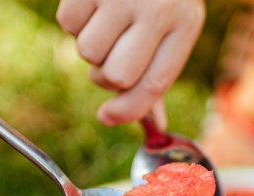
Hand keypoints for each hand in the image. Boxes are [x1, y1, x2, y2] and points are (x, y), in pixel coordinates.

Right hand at [56, 0, 204, 125]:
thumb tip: (154, 125)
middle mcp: (158, 9)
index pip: (154, 84)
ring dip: (89, 47)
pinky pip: (67, 24)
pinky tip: (92, 4)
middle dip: (105, 76)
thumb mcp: (172, 27)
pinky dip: (74, 21)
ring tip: (104, 23)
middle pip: (117, 75)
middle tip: (110, 57)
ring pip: (87, 52)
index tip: (107, 118)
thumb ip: (158, 74)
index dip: (128, 111)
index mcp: (186, 24)